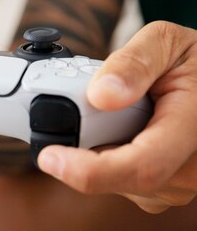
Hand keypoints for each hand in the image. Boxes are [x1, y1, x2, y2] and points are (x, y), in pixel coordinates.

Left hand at [38, 21, 196, 212]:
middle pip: (116, 175)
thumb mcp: (166, 42)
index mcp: (196, 127)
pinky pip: (118, 181)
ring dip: (95, 149)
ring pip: (113, 181)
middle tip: (69, 108)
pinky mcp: (163, 189)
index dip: (88, 171)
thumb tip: (101, 95)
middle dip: (82, 147)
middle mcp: (192, 168)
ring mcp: (179, 184)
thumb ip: (134, 62)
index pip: (140, 166)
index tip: (49, 158)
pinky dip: (104, 154)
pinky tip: (115, 128)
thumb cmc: (193, 61)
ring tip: (110, 111)